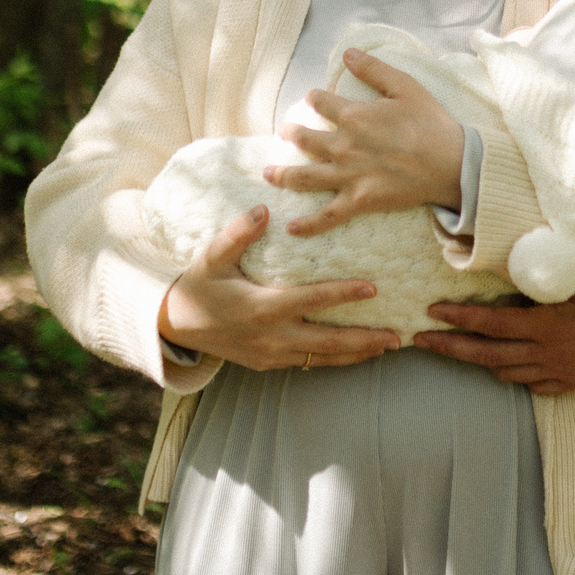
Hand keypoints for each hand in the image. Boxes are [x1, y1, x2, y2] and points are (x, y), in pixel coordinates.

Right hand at [156, 205, 398, 370]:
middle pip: (327, 341)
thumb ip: (237, 234)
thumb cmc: (198, 286)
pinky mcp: (268, 364)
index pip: (311, 300)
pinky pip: (308, 364)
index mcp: (261, 307)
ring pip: (322, 358)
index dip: (343, 294)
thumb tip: (264, 210)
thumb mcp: (212, 257)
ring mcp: (271, 355)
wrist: (176, 327)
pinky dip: (333, 359)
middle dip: (364, 339)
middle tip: (398, 336)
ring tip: (387, 346)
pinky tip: (355, 353)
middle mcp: (271, 336)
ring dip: (356, 353)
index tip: (373, 287)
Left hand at [268, 48, 466, 236]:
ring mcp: (348, 176)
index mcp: (353, 115)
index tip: (314, 99)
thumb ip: (374, 69)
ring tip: (268, 173)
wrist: (451, 164)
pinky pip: (328, 216)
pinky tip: (292, 229)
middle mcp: (343, 146)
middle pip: (305, 138)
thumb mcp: (405, 86)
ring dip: (283, 175)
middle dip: (292, 133)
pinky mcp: (359, 201)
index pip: (320, 102)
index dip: (315, 98)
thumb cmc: (431, 123)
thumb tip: (347, 53)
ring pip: (305, 176)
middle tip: (285, 132)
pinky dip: (309, 224)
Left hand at [413, 276, 574, 394]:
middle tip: (420, 342)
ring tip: (454, 351)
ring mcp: (553, 372)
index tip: (434, 312)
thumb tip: (526, 243)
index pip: (491, 323)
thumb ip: (556, 267)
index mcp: (545, 325)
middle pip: (486, 354)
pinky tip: (501, 368)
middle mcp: (543, 352)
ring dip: (477, 362)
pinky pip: (529, 385)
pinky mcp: (565, 384)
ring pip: (503, 372)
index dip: (459, 319)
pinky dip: (511, 376)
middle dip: (450, 347)